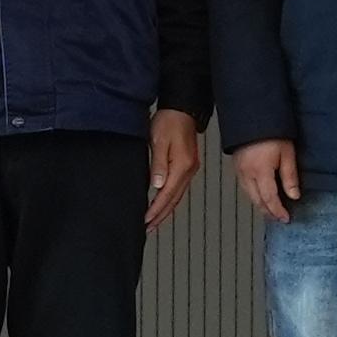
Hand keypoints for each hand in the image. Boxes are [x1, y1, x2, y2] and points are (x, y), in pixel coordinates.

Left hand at [145, 111, 202, 229]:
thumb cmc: (169, 121)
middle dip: (161, 215)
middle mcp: (189, 170)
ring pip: (178, 196)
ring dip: (166, 210)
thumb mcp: (159, 141)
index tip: (146, 220)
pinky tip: (164, 202)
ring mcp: (190, 168)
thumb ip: (158, 165)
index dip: (156, 209)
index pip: (167, 194)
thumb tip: (157, 186)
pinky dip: (170, 199)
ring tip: (154, 221)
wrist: (182, 109)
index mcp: (182, 166)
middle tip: (148, 227)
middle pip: (174, 199)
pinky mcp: (188, 165)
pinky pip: (179, 188)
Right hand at [234, 137, 302, 222]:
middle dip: (268, 212)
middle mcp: (247, 173)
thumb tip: (294, 196)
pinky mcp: (236, 166)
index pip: (270, 199)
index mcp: (261, 171)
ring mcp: (240, 170)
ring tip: (271, 211)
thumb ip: (290, 176)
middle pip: (257, 201)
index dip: (278, 211)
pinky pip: (244, 187)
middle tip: (279, 218)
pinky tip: (260, 196)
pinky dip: (253, 195)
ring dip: (260, 205)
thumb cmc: (271, 130)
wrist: (252, 114)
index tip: (286, 218)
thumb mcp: (287, 152)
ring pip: (249, 195)